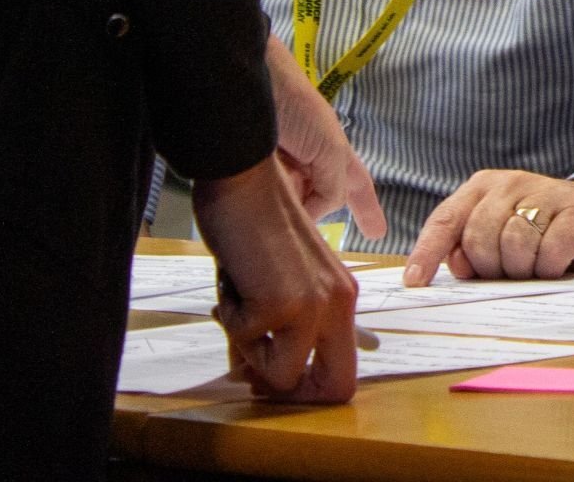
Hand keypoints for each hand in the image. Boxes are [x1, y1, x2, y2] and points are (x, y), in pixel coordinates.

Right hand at [192, 154, 360, 400]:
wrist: (244, 181)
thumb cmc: (256, 226)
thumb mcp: (285, 281)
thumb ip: (285, 326)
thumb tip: (260, 381)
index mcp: (343, 296)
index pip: (343, 373)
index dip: (307, 389)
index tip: (271, 377)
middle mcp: (338, 302)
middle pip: (333, 390)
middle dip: (288, 393)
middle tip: (251, 369)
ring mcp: (313, 304)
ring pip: (280, 378)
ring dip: (248, 349)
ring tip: (243, 300)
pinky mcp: (280, 303)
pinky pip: (244, 344)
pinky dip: (230, 318)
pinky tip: (234, 280)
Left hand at [264, 36, 386, 237]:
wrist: (246, 84)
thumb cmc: (293, 104)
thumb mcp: (329, 147)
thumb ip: (333, 185)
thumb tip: (313, 217)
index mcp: (331, 153)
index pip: (357, 186)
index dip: (368, 208)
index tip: (377, 232)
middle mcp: (306, 164)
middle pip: (317, 203)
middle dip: (311, 218)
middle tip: (304, 239)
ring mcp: (277, 171)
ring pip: (288, 208)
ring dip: (283, 213)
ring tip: (273, 197)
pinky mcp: (247, 177)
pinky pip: (259, 204)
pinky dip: (258, 210)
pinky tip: (251, 209)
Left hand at [403, 171, 573, 284]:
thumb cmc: (537, 231)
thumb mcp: (497, 237)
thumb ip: (469, 249)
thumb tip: (456, 265)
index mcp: (483, 186)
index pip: (446, 219)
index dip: (427, 251)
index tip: (413, 283)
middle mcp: (512, 182)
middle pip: (480, 238)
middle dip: (490, 267)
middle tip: (509, 272)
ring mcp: (547, 192)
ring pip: (515, 246)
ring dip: (523, 270)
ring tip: (535, 266)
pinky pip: (550, 252)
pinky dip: (550, 268)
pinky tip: (557, 263)